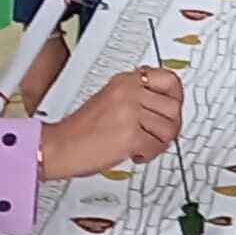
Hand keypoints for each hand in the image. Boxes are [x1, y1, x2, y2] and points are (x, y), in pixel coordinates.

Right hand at [38, 66, 184, 178]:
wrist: (59, 147)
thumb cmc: (81, 129)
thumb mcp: (111, 99)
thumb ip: (137, 97)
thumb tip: (166, 104)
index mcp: (126, 80)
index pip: (170, 79)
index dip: (176, 98)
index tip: (171, 109)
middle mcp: (129, 92)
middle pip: (174, 108)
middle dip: (169, 127)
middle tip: (156, 135)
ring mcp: (130, 112)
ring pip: (169, 129)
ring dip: (158, 143)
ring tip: (143, 145)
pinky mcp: (130, 135)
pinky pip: (157, 147)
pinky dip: (148, 155)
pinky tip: (135, 153)